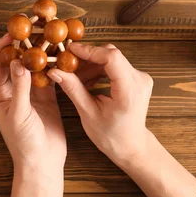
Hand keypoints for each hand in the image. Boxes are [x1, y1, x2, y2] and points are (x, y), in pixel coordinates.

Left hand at [0, 35, 65, 196]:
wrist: (43, 162)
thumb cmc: (24, 143)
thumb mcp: (19, 113)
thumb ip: (19, 88)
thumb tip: (18, 62)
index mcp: (0, 93)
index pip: (0, 62)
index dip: (6, 44)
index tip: (15, 29)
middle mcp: (14, 89)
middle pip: (18, 59)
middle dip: (26, 43)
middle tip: (35, 25)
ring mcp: (31, 91)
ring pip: (35, 65)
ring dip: (42, 51)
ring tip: (50, 34)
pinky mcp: (47, 96)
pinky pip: (49, 75)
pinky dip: (54, 64)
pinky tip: (61, 52)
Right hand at [48, 44, 195, 196]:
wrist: (131, 145)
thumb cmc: (111, 135)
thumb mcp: (88, 113)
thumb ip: (73, 89)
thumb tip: (55, 71)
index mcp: (129, 90)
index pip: (111, 58)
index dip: (89, 50)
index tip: (70, 50)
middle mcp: (139, 80)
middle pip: (111, 55)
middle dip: (87, 57)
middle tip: (67, 64)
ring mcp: (140, 77)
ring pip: (112, 58)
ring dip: (91, 64)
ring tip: (75, 77)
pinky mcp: (137, 77)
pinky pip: (115, 65)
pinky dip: (99, 69)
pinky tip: (86, 80)